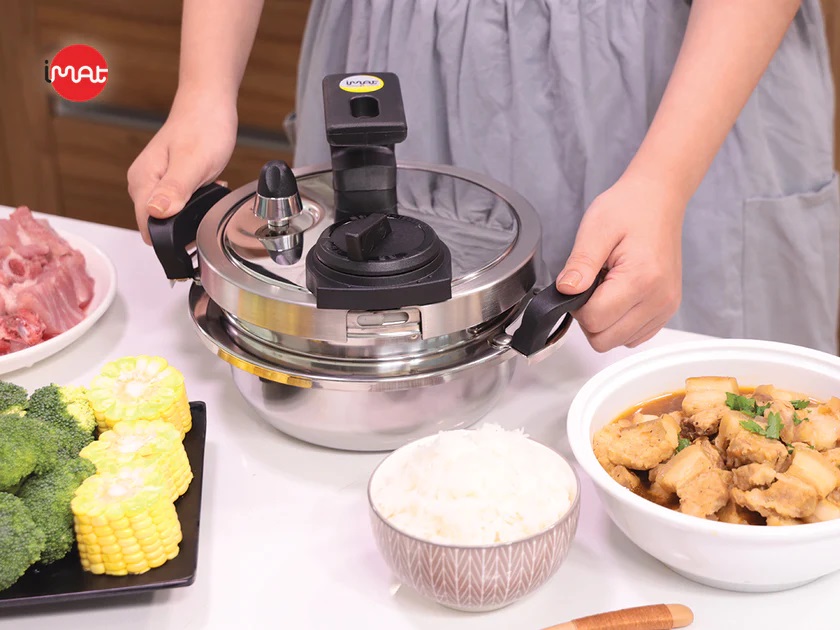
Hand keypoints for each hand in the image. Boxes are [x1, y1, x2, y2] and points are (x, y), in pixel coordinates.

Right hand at [128, 93, 237, 243]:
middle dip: (184, 224)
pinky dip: (196, 202)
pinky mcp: (169, 182)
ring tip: (207, 192)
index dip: (170, 237)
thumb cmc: (203, 127)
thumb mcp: (194, 162)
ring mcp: (155, 183)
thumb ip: (175, 189)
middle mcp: (143, 184)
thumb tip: (156, 213)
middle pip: (158, 226)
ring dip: (192, 213)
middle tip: (205, 201)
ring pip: (170, 217)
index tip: (193, 230)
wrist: (210, 104)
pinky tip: (208, 188)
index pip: (147, 227)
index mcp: (142, 181)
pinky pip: (179, 204)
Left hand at [555, 175, 684, 351]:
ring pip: (619, 342)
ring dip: (606, 321)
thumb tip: (565, 291)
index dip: (576, 306)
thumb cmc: (630, 209)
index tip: (580, 283)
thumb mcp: (595, 229)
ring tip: (609, 286)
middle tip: (592, 286)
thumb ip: (579, 264)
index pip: (594, 320)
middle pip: (605, 339)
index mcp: (641, 279)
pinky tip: (620, 296)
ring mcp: (666, 307)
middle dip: (590, 317)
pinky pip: (635, 336)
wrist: (658, 199)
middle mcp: (659, 299)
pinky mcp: (668, 309)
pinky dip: (621, 323)